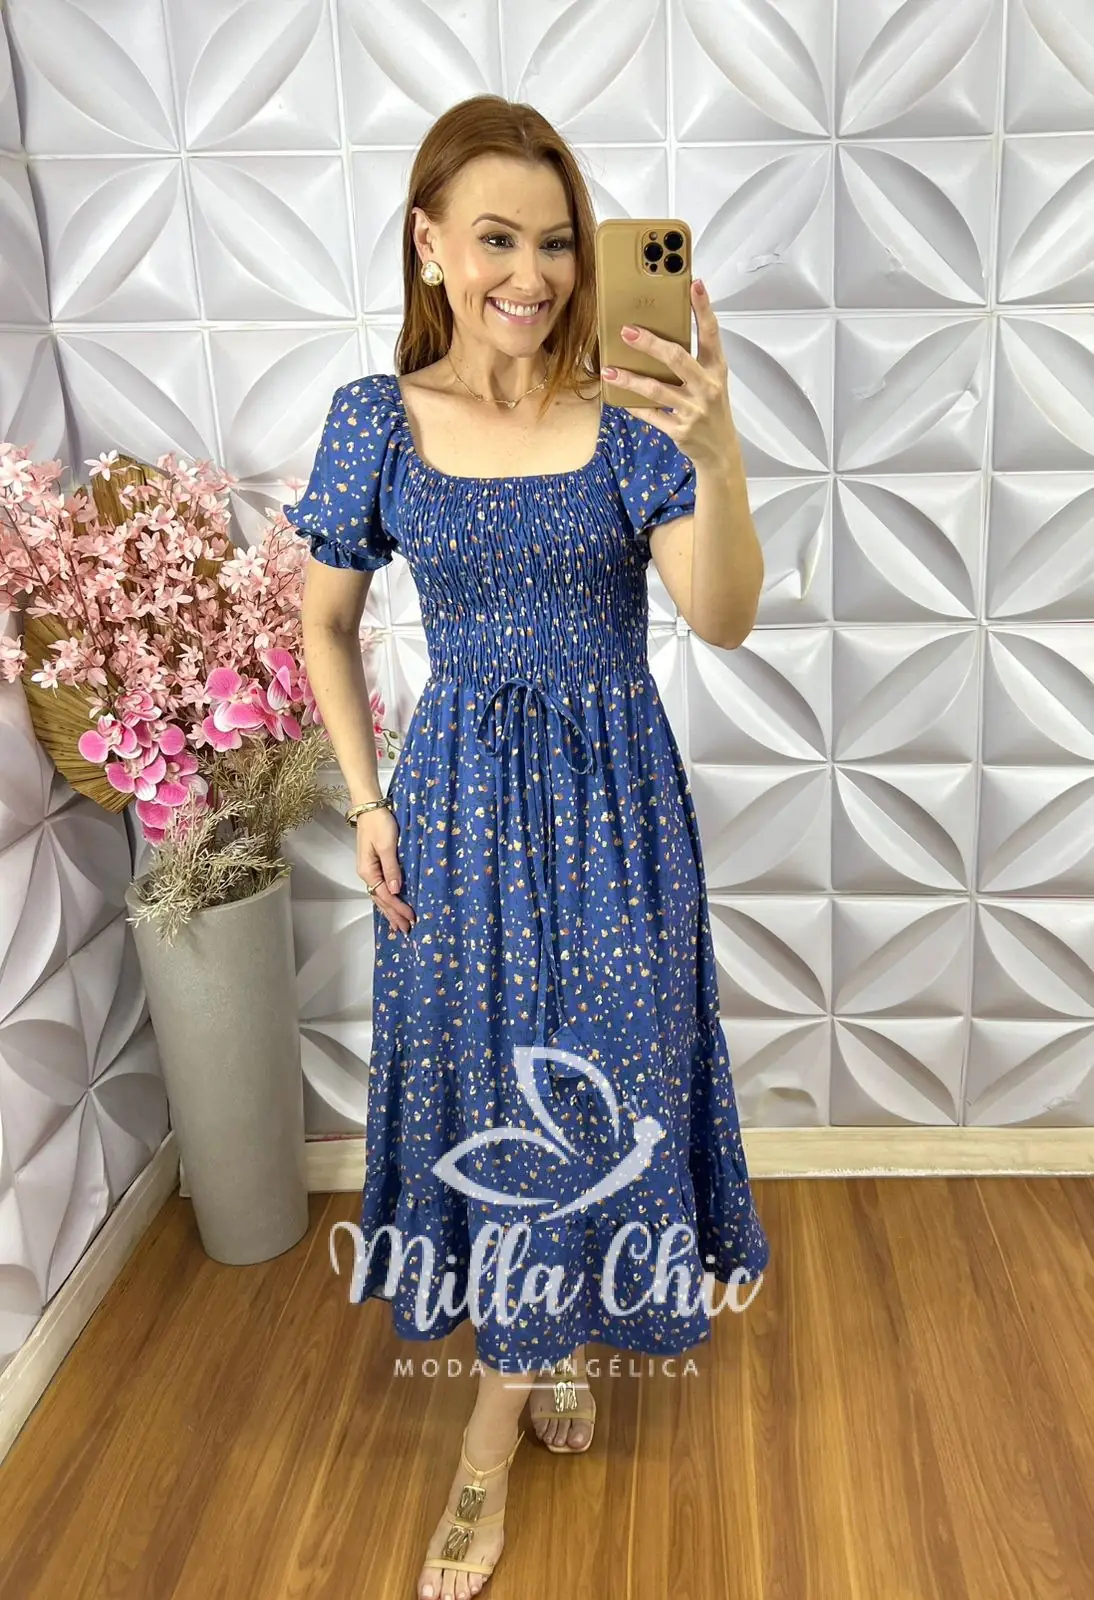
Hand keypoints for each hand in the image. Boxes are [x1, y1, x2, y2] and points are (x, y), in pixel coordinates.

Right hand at [356, 809, 415, 933]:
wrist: (370, 807)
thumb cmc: (379, 823)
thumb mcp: (387, 845)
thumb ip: (391, 868)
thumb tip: (396, 890)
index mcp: (368, 870)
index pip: (385, 895)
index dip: (398, 908)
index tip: (412, 917)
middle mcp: (367, 873)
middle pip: (380, 899)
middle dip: (393, 915)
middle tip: (406, 930)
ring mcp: (369, 869)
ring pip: (379, 895)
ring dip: (389, 910)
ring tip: (398, 925)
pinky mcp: (374, 864)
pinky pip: (380, 888)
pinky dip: (386, 900)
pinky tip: (391, 906)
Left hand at [601, 278, 737, 472]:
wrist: (720, 450)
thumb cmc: (711, 407)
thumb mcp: (711, 381)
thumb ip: (693, 359)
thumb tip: (659, 335)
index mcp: (717, 369)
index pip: (711, 333)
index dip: (704, 308)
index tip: (695, 284)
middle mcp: (707, 387)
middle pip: (677, 358)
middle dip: (650, 344)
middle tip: (626, 331)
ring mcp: (694, 409)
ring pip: (657, 389)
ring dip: (630, 379)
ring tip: (609, 370)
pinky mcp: (680, 429)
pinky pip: (651, 415)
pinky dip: (634, 406)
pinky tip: (618, 397)